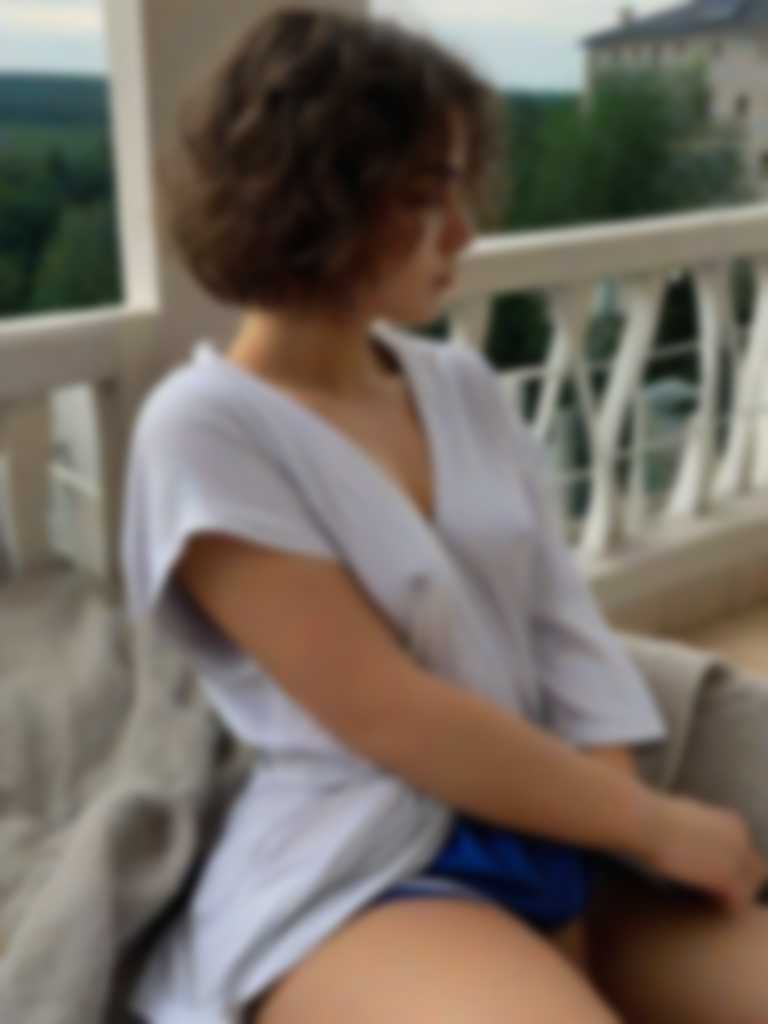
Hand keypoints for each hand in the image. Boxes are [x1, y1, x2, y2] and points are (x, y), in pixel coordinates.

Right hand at [637, 793, 767, 913]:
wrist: (645, 821)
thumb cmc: (653, 816)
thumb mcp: (687, 817)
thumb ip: (703, 830)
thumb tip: (695, 842)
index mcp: (734, 822)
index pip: (749, 855)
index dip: (730, 868)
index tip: (707, 874)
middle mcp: (743, 838)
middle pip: (757, 873)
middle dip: (738, 883)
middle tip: (710, 890)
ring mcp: (738, 858)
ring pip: (750, 891)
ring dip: (730, 896)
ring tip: (702, 895)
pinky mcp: (727, 877)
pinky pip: (737, 905)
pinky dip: (720, 906)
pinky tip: (697, 898)